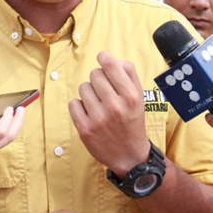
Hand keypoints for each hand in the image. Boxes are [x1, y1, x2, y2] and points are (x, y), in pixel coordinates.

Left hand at [69, 51, 149, 176]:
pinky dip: (80, 106)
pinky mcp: (85, 129)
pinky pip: (74, 103)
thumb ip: (129, 74)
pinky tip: (90, 113)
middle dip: (99, 79)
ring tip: (99, 104)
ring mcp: (98, 118)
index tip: (103, 59)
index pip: (110, 64)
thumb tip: (112, 59)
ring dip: (89, 93)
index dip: (104, 57)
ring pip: (83, 88)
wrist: (129, 155)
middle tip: (105, 92)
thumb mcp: (139, 97)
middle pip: (95, 74)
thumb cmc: (132, 121)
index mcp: (131, 96)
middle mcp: (115, 106)